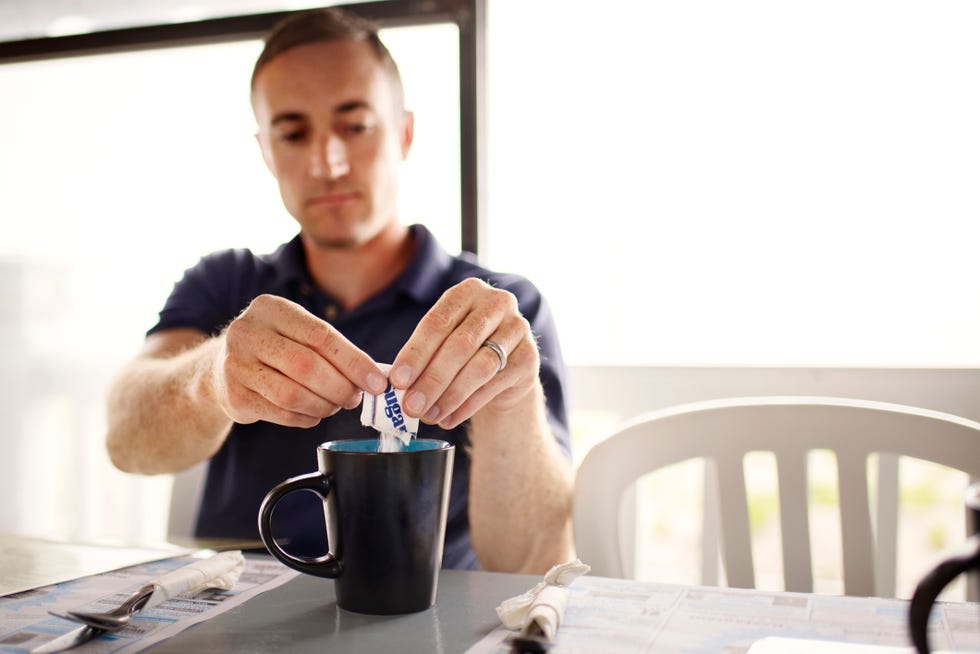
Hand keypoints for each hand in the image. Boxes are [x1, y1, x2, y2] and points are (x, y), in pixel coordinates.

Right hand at [214, 294, 386, 426]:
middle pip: (307, 365)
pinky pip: (281, 413)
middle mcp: (247, 332)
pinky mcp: (233, 396)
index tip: (376, 381)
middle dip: (340, 387)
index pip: (321, 335)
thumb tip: (378, 376)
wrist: (218, 369)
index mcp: (270, 308)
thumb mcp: (296, 333)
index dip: (354, 361)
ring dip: (324, 405)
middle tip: (354, 398)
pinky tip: (313, 413)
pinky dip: (306, 417)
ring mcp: (235, 365)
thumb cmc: (274, 349)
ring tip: (334, 406)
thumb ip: (333, 349)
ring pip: (293, 394)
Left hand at [389, 278, 539, 428]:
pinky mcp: (529, 356)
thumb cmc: (464, 352)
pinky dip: (468, 405)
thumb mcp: (443, 343)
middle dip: (432, 379)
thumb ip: (424, 356)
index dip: (415, 353)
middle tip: (411, 406)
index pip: (437, 322)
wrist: (505, 368)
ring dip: (450, 396)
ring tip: (429, 416)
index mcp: (468, 291)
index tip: (397, 381)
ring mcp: (518, 328)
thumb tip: (398, 386)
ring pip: (480, 366)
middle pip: (460, 345)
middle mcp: (497, 303)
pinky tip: (449, 418)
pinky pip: (495, 384)